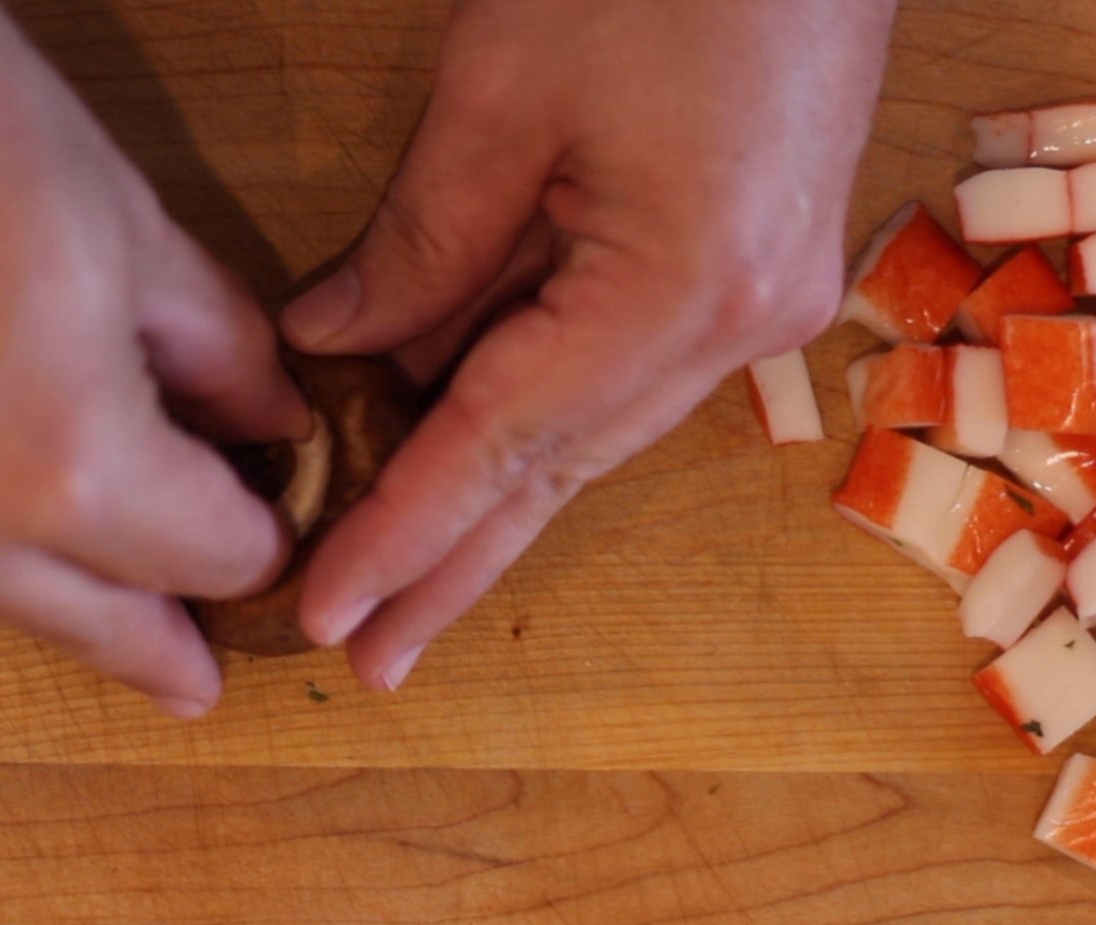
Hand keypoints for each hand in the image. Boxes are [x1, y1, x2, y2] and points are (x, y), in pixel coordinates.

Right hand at [0, 0, 308, 716]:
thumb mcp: (134, 229)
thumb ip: (224, 353)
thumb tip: (274, 423)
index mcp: (66, 464)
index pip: (207, 558)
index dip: (256, 545)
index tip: (266, 533)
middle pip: (95, 626)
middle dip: (160, 642)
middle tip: (194, 680)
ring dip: (49, 593)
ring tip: (95, 608)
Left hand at [281, 0, 896, 689]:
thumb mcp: (500, 94)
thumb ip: (418, 246)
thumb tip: (337, 349)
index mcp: (688, 286)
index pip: (506, 442)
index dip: (406, 528)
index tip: (330, 606)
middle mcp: (743, 324)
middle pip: (561, 470)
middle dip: (453, 563)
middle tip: (373, 658)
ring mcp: (765, 307)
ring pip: (594, 434)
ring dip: (495, 506)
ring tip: (406, 593)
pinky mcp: (757, 274)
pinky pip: (624, 376)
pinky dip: (540, 422)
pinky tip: (476, 468)